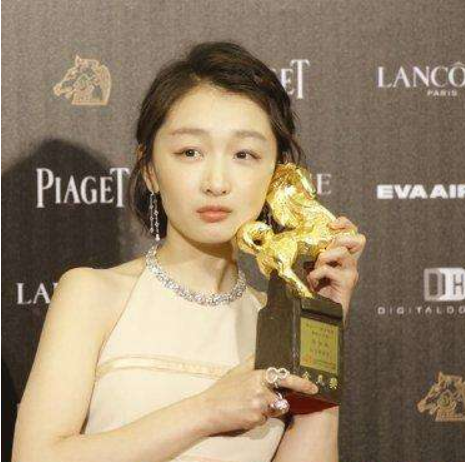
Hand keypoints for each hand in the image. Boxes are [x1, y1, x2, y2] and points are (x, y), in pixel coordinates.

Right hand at [198, 354, 318, 434]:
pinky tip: (245, 414)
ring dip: (268, 410)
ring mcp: (259, 406)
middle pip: (282, 397)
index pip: (284, 378)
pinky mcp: (255, 419)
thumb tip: (258, 351)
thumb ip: (250, 362)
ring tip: (250, 405)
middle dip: (282, 399)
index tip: (313, 386)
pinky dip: (258, 419)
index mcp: (257, 376)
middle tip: (283, 397)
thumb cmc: (222, 390)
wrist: (208, 409)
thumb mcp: (236, 371)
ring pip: (275, 410)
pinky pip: (265, 420)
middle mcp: (260, 390)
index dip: (301, 382)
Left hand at [306, 216, 366, 323]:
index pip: (353, 232)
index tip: (332, 224)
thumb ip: (313, 256)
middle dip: (337, 239)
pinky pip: (330, 270)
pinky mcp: (347, 284)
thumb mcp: (313, 268)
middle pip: (357, 239)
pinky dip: (317, 273)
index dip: (345, 224)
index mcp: (343, 258)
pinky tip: (313, 282)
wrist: (322, 316)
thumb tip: (297, 239)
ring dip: (324, 256)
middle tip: (324, 251)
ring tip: (316, 267)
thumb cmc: (316, 293)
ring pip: (343, 252)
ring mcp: (351, 274)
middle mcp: (351, 264)